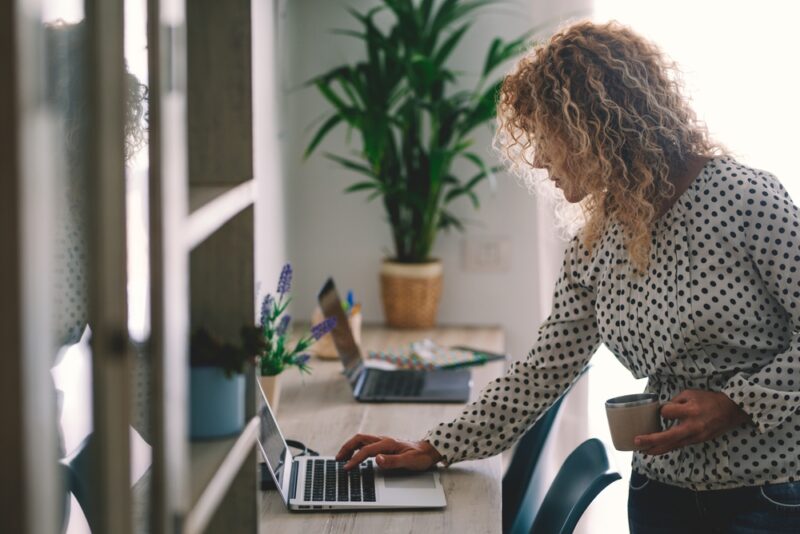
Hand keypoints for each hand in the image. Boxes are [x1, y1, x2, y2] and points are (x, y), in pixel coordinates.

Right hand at [336, 433, 442, 470]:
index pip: (366, 450)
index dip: (354, 459)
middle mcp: (384, 439)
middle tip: (337, 459)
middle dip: (346, 448)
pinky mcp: (385, 444)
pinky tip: (356, 455)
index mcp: (388, 443)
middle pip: (359, 439)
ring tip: (342, 456)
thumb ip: (392, 461)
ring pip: (362, 440)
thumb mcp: (409, 461)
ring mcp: (384, 441)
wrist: (429, 450)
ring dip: (351, 446)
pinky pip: (367, 443)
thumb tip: (377, 459)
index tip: (346, 468)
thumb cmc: (420, 456)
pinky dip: (357, 447)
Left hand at [634, 389, 750, 455]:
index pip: (667, 413)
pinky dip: (668, 447)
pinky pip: (679, 445)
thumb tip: (662, 410)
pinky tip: (658, 449)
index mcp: (690, 411)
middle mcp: (692, 426)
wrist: (730, 410)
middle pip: (668, 437)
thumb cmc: (708, 400)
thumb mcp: (690, 393)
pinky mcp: (697, 441)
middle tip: (636, 442)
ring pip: (673, 446)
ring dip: (657, 449)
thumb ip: (675, 402)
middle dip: (651, 440)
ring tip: (643, 451)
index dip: (661, 411)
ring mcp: (695, 436)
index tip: (663, 409)